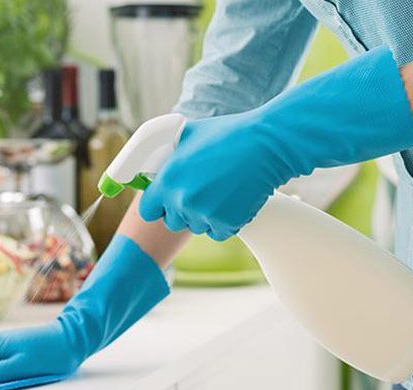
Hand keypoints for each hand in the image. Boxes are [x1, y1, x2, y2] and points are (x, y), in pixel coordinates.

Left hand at [139, 110, 286, 240]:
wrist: (265, 145)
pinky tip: (233, 199)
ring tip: (221, 191)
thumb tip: (157, 164)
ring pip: (197, 227)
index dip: (157, 205)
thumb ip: (168, 156)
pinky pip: (218, 232)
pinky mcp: (227, 224)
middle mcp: (182, 200)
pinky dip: (224, 222)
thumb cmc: (228, 135)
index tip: (165, 201)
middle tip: (199, 193)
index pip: (147, 210)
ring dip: (204, 216)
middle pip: (172, 222)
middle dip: (181, 211)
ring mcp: (205, 214)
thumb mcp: (188, 135)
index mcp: (168, 180)